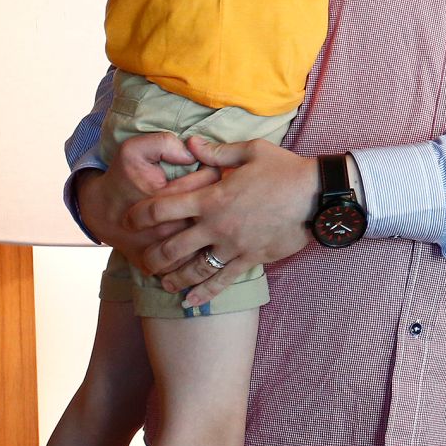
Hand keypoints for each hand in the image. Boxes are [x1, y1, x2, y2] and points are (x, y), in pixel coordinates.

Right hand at [76, 132, 215, 266]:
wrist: (100, 210)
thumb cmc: (124, 177)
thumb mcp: (135, 150)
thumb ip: (164, 144)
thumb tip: (191, 152)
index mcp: (159, 198)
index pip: (208, 182)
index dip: (214, 171)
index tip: (210, 169)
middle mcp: (161, 228)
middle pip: (211, 214)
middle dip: (219, 201)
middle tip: (217, 193)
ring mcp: (158, 251)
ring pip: (204, 243)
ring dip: (213, 230)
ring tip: (213, 215)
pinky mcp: (154, 266)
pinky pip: (187, 264)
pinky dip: (199, 253)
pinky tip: (203, 238)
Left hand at [126, 136, 319, 305]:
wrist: (317, 195)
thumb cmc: (285, 170)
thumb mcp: (251, 152)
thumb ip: (217, 152)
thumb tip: (191, 143)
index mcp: (211, 197)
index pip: (162, 207)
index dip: (139, 213)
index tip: (129, 218)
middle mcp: (216, 225)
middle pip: (171, 246)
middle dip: (152, 255)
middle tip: (143, 260)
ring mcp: (232, 245)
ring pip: (193, 269)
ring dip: (174, 278)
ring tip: (163, 282)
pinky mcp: (250, 258)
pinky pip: (222, 280)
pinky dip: (204, 293)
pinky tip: (190, 302)